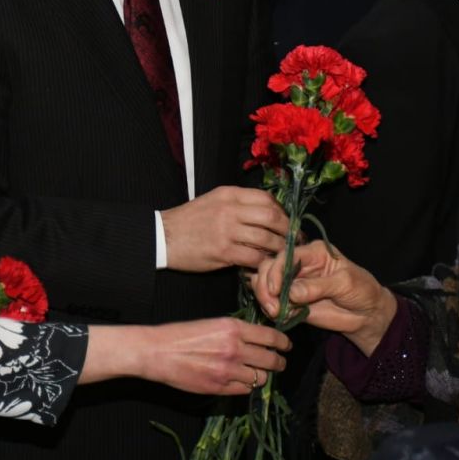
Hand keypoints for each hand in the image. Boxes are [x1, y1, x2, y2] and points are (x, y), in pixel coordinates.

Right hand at [85, 318, 289, 394]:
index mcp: (234, 328)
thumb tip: (259, 339)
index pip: (271, 337)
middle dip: (278, 362)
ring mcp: (228, 370)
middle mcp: (235, 349)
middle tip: (279, 362)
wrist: (159, 351)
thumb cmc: (183, 334)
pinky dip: (246, 387)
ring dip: (261, 376)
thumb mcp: (213, 323)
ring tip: (258, 373)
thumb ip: (237, 331)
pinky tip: (241, 381)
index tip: (287, 346)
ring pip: (259, 378)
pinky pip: (244, 391)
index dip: (284, 343)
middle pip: (271, 360)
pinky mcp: (219, 387)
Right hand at [162, 185, 289, 271]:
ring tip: (284, 254)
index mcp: (229, 194)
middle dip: (287, 229)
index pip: (266, 198)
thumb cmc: (189, 220)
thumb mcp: (214, 201)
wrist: (164, 236)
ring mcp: (227, 231)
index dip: (282, 210)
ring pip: (266, 238)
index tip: (287, 221)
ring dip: (279, 248)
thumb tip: (265, 212)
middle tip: (294, 238)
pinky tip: (265, 265)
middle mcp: (230, 209)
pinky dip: (263, 262)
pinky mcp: (224, 252)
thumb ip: (237, 204)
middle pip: (271, 216)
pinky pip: (253, 257)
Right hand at [252, 241, 396, 354]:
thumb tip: (290, 292)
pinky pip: (273, 302)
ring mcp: (294, 283)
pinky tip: (283, 316)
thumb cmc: (362, 290)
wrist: (368, 314)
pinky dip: (272, 309)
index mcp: (313, 252)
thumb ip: (317, 287)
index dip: (276, 271)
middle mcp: (300, 264)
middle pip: (269, 267)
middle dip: (265, 286)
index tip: (274, 290)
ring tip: (275, 312)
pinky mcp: (292, 302)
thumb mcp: (344, 283)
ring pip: (265, 283)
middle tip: (272, 307)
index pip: (286, 255)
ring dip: (265, 298)